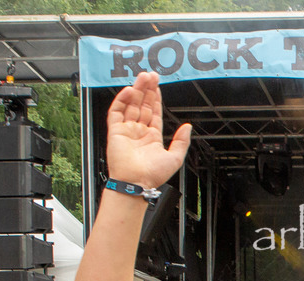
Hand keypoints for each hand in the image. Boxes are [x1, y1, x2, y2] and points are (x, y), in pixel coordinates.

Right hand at [106, 71, 191, 189]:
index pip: (153, 112)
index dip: (155, 98)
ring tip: (143, 77)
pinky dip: (122, 100)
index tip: (157, 86)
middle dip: (147, 89)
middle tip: (151, 75)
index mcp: (152, 137)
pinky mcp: (115, 131)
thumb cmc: (153, 175)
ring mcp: (126, 130)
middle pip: (142, 105)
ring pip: (131, 105)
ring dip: (136, 90)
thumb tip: (188, 127)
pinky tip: (129, 91)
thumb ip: (182, 141)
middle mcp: (138, 131)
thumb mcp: (175, 158)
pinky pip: (116, 112)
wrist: (136, 182)